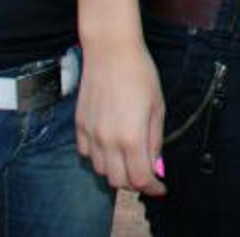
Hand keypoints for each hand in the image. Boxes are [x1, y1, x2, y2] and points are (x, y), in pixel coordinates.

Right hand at [74, 40, 166, 195]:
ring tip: (129, 157)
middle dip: (135, 182)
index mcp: (131, 137)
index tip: (160, 187)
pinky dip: (100, 157)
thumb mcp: (158, 107)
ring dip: (116, 171)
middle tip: (147, 173)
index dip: (153, 188)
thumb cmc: (140, 74)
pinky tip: (111, 145)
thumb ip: (155, 140)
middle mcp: (108, 140)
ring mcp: (90, 134)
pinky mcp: (79, 126)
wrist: (111, 51)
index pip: (140, 179)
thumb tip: (155, 165)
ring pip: (101, 170)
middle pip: (119, 181)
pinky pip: (87, 154)